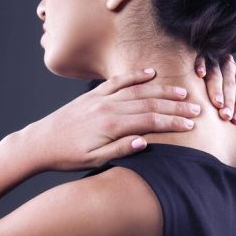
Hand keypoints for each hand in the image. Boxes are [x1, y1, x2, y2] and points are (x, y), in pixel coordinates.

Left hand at [19, 68, 201, 171]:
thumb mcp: (93, 161)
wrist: (39, 143)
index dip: (172, 123)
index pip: (150, 122)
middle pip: (149, 105)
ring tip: (182, 92)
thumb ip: (120, 150)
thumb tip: (144, 142)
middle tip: (196, 109)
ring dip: (162, 91)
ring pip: (137, 91)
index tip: (190, 125)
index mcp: (111, 125)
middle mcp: (108, 107)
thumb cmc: (66, 156)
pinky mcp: (92, 95)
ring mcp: (100, 99)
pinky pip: (118, 81)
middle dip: (175, 107)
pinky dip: (135, 76)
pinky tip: (151, 74)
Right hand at [194, 54, 235, 122]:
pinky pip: (201, 58)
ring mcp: (214, 59)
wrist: (205, 60)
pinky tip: (200, 74)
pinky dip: (201, 65)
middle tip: (226, 116)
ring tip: (217, 103)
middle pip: (230, 84)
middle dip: (229, 101)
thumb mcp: (234, 92)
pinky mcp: (200, 54)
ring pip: (216, 74)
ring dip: (217, 89)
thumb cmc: (218, 85)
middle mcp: (229, 65)